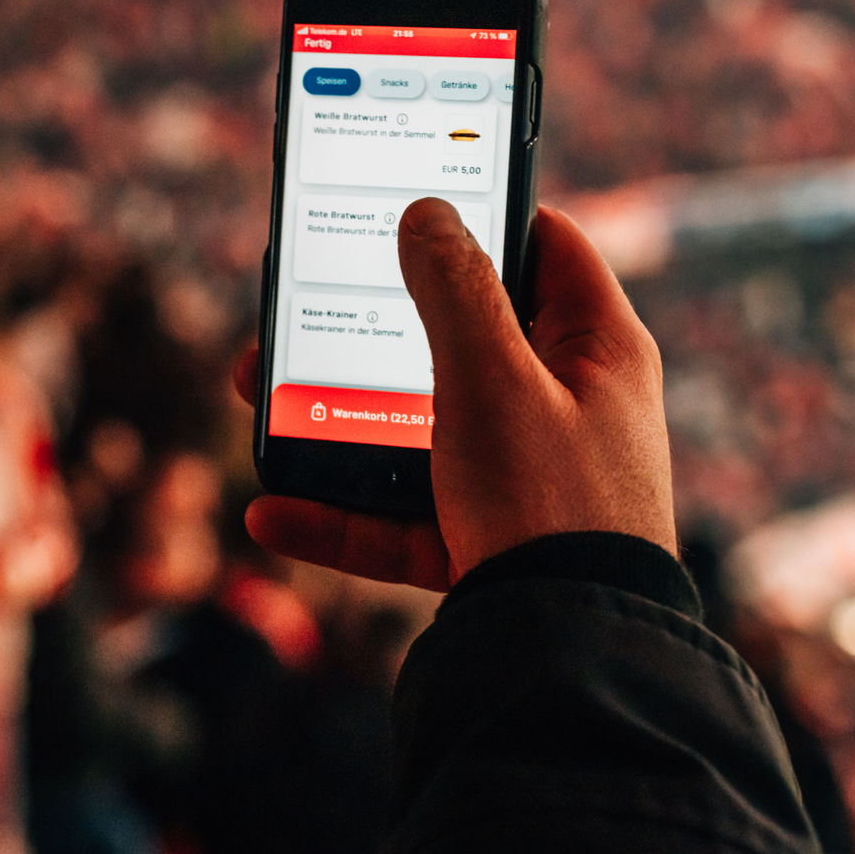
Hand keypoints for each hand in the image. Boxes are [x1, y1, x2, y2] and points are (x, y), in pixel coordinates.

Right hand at [242, 198, 674, 590]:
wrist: (571, 659)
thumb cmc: (551, 506)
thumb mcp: (492, 379)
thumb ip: (453, 290)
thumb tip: (427, 212)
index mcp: (595, 350)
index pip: (544, 246)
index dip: (480, 211)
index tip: (408, 195)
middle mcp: (565, 406)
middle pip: (456, 339)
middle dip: (365, 325)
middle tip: (297, 306)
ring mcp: (525, 477)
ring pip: (415, 426)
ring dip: (335, 416)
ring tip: (259, 398)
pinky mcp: (487, 543)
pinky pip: (402, 516)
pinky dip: (339, 515)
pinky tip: (271, 512)